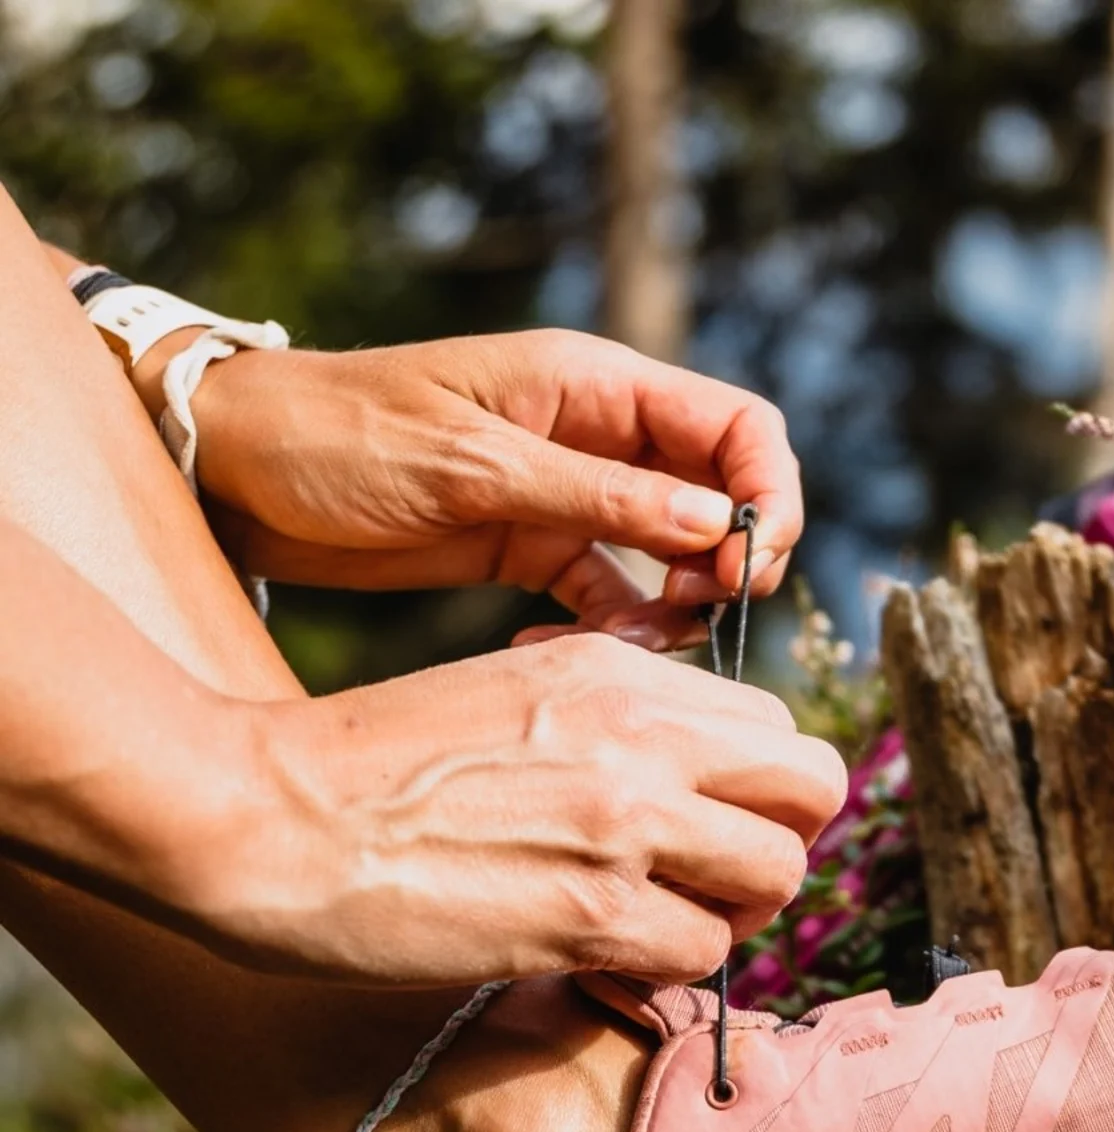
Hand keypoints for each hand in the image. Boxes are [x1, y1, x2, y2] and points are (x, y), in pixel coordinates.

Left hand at [147, 330, 802, 645]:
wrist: (237, 469)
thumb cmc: (337, 434)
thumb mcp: (470, 463)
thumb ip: (596, 495)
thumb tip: (714, 524)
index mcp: (595, 386)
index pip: (737, 427)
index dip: (767, 494)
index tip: (748, 565)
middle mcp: (600, 439)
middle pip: (723, 496)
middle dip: (732, 562)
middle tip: (699, 612)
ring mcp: (573, 498)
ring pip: (677, 557)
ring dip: (673, 610)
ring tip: (622, 648)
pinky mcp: (537, 552)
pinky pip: (613, 599)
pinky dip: (611, 634)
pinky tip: (553, 654)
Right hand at [207, 632, 847, 984]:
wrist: (262, 814)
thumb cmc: (373, 765)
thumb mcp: (513, 694)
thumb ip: (616, 724)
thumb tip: (693, 781)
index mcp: (623, 671)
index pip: (779, 727)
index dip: (763, 791)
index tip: (715, 828)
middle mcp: (642, 733)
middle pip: (815, 788)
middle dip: (783, 843)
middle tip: (720, 882)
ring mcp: (623, 822)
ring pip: (777, 875)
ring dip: (734, 915)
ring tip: (665, 925)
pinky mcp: (589, 913)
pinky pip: (703, 952)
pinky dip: (670, 969)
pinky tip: (611, 961)